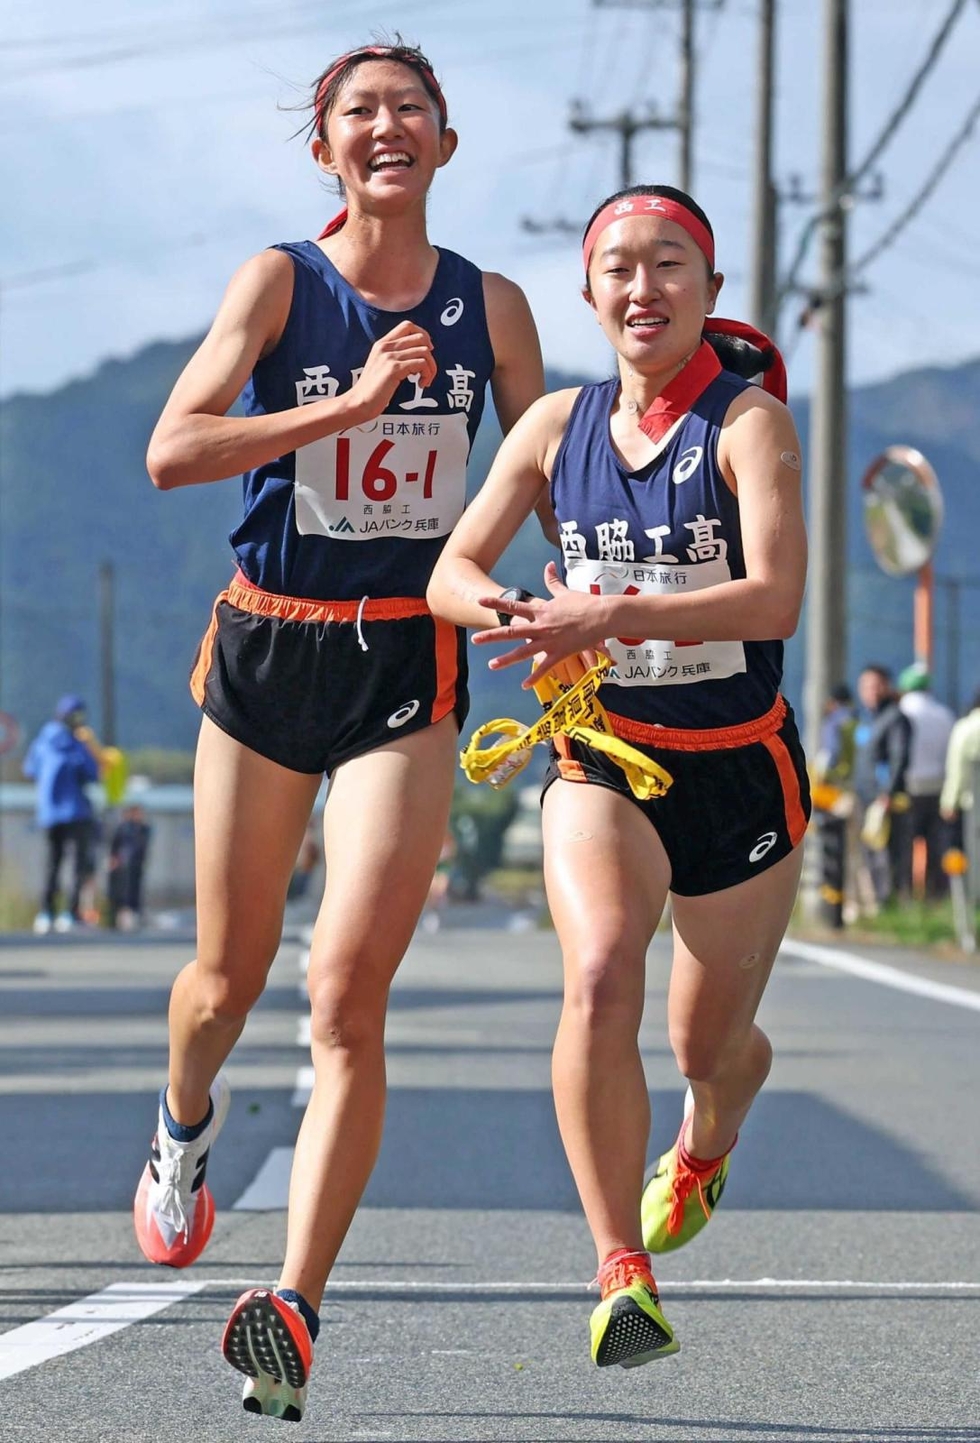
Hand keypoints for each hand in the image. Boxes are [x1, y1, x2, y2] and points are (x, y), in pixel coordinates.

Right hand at [349, 321, 436, 419]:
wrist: (358, 403)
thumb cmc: (371, 390)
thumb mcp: (381, 366)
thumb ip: (395, 357)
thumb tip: (417, 354)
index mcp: (382, 344)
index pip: (408, 326)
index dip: (423, 335)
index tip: (427, 350)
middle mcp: (386, 347)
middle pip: (420, 337)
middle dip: (430, 354)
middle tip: (428, 369)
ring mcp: (389, 357)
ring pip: (424, 351)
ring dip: (430, 368)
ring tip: (424, 380)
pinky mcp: (394, 369)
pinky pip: (421, 364)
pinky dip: (427, 375)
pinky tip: (421, 385)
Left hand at [473, 560, 610, 687]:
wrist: (602, 616)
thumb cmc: (585, 603)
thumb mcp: (565, 592)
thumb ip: (553, 582)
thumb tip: (548, 566)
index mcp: (541, 610)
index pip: (513, 606)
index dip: (496, 603)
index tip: (480, 601)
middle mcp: (541, 626)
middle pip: (512, 632)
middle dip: (492, 636)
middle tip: (475, 640)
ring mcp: (549, 641)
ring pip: (523, 652)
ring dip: (506, 660)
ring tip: (491, 665)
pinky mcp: (560, 653)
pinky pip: (544, 667)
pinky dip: (534, 677)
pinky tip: (524, 685)